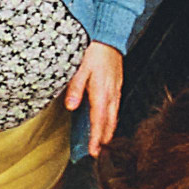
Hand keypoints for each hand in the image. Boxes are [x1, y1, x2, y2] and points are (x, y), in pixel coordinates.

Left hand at [64, 41, 123, 155]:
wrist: (109, 36)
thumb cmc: (94, 50)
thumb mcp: (80, 68)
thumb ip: (75, 88)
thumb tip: (71, 107)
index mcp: (101, 91)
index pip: (99, 120)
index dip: (96, 137)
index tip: (94, 151)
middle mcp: (111, 93)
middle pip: (109, 121)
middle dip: (104, 138)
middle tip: (98, 152)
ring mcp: (116, 89)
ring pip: (114, 115)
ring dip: (109, 129)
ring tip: (104, 141)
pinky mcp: (117, 84)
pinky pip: (116, 106)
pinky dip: (113, 117)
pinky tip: (109, 120)